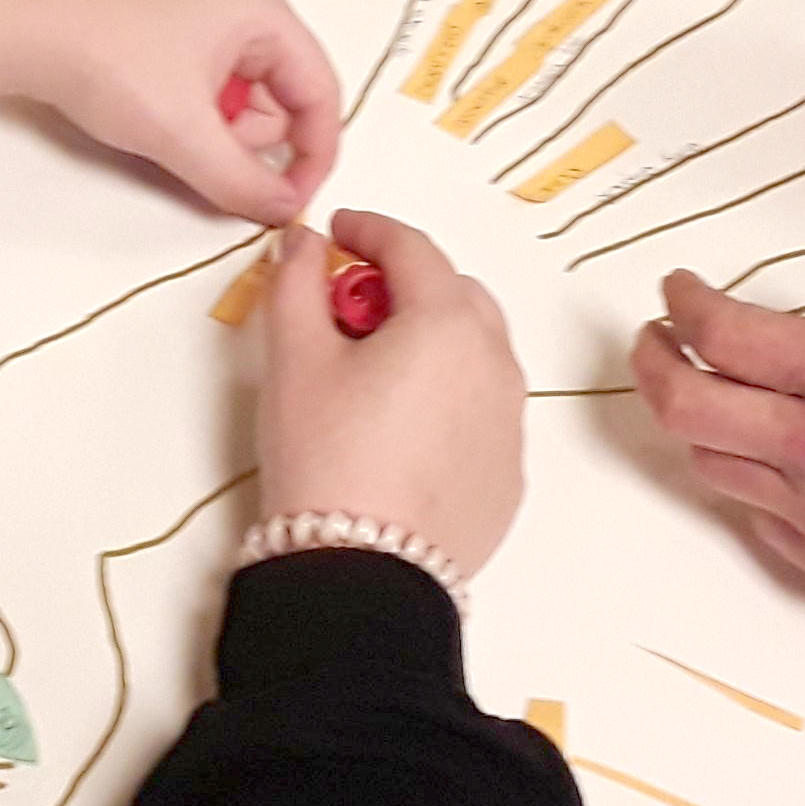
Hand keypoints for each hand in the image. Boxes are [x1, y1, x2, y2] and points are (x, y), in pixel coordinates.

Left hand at [0, 0, 340, 222]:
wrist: (20, 29)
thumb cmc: (106, 57)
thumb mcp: (184, 134)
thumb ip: (243, 181)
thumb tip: (282, 209)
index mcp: (263, 13)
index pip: (320, 94)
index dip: (314, 156)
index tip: (292, 202)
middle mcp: (241, 9)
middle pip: (282, 101)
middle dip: (248, 144)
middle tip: (201, 158)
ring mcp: (203, 22)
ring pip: (240, 103)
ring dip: (215, 137)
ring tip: (166, 135)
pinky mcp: (168, 39)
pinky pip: (205, 94)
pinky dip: (189, 122)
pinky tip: (151, 124)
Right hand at [257, 211, 524, 576]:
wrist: (363, 576)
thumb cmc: (325, 458)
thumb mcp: (294, 361)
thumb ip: (297, 284)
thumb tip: (306, 244)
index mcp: (446, 323)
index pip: (412, 248)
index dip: (369, 229)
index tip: (338, 232)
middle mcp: (495, 364)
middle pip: (456, 294)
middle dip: (406, 285)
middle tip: (349, 309)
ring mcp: (510, 423)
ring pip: (477, 353)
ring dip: (434, 340)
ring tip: (376, 371)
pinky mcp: (508, 475)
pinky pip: (483, 411)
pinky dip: (449, 397)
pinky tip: (403, 428)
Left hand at [633, 245, 804, 683]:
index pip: (727, 335)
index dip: (686, 305)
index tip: (679, 290)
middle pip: (685, 405)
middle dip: (652, 362)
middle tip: (654, 338)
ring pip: (708, 463)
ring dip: (692, 422)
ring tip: (704, 392)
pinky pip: (753, 515)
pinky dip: (742, 479)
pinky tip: (762, 457)